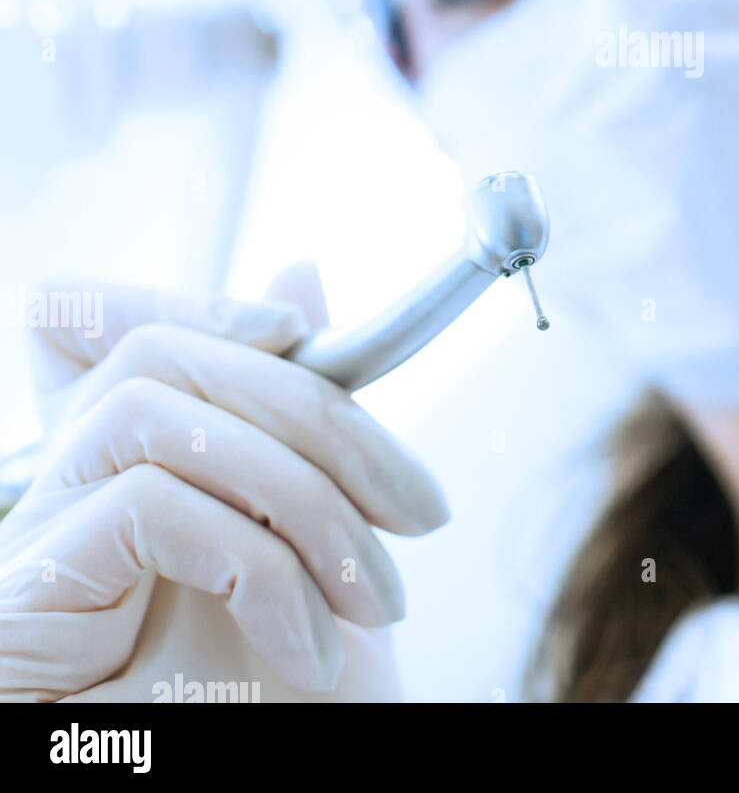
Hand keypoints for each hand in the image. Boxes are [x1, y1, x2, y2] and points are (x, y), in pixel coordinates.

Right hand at [0, 268, 447, 701]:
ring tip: (375, 598)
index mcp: (120, 456)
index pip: (96, 321)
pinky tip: (309, 647)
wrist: (265, 781)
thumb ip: (291, 405)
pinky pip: (146, 502)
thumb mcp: (313, 529)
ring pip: (156, 409)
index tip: (306, 333)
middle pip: (161, 352)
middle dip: (321, 414)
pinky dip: (259, 561)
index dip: (194, 298)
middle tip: (421, 510)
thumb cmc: (281, 683)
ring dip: (302, 493)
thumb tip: (297, 273)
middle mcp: (56, 485)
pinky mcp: (24, 600)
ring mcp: (32, 539)